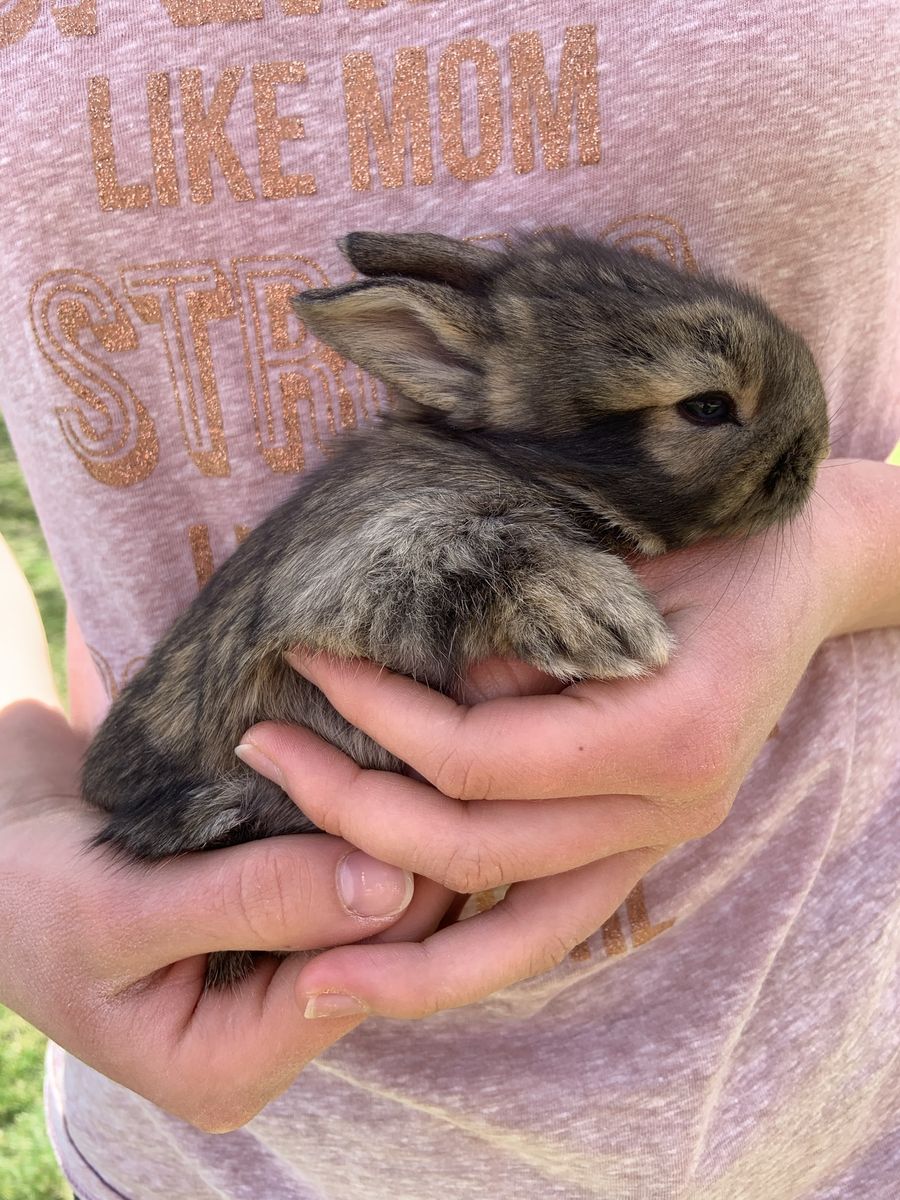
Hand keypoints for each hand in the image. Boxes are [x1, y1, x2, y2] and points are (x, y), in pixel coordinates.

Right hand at [0, 700, 447, 1131]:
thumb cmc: (29, 896)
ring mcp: (272, 970)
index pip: (348, 987)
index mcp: (224, 1067)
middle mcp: (262, 1031)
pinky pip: (339, 870)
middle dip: (398, 863)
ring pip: (366, 904)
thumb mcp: (123, 910)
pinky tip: (373, 766)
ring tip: (404, 759)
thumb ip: (250, 902)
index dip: (393, 900)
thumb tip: (385, 886)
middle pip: (370, 949)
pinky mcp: (276, 914)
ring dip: (383, 835)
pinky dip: (354, 821)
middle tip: (422, 768)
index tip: (416, 806)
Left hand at [237, 461, 881, 1020]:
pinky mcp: (644, 849)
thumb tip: (411, 686)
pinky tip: (392, 976)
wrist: (800, 573)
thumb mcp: (610, 554)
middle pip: (475, 846)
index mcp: (667, 728)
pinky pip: (549, 929)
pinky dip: (469, 960)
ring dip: (401, 950)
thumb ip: (520, 628)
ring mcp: (662, 841)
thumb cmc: (708, 536)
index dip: (378, 715)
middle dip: (349, 805)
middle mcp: (668, 806)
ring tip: (302, 972)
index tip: (306, 663)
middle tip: (258, 752)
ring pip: (516, 934)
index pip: (479, 755)